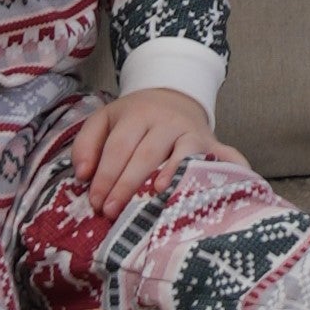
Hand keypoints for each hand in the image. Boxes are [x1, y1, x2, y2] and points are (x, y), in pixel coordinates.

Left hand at [66, 89, 243, 216]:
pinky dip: (226, 166)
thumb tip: (82, 175)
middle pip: (147, 153)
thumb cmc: (134, 120)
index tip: (96, 203)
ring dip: (170, 173)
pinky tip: (220, 182)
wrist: (174, 97)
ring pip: (181, 153)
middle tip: (112, 212)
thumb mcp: (105, 120)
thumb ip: (86, 144)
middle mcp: (166, 120)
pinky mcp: (211, 142)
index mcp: (137, 114)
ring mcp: (191, 131)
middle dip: (127, 184)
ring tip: (157, 194)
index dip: (105, 176)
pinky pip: (222, 154)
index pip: (118, 147)